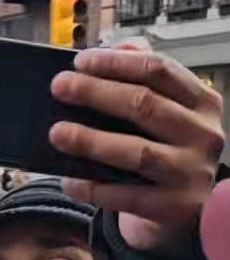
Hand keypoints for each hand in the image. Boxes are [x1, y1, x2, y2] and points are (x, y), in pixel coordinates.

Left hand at [49, 44, 225, 251]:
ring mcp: (189, 173)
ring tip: (58, 133)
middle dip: (96, 93)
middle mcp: (202, 135)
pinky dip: (93, 188)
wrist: (189, 212)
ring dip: (91, 140)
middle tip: (60, 88)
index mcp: (202, 103)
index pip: (159, 70)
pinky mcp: (171, 208)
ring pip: (136, 151)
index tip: (80, 61)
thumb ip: (148, 79)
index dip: (117, 63)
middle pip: (144, 105)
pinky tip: (69, 181)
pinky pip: (125, 196)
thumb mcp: (170, 114)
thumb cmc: (171, 155)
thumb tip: (118, 48)